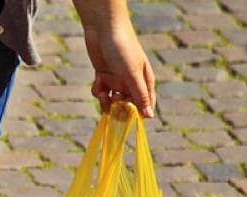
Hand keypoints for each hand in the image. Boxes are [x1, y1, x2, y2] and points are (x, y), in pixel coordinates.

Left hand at [74, 2, 156, 116]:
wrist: (103, 29)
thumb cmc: (123, 49)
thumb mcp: (132, 74)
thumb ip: (140, 95)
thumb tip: (149, 116)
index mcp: (144, 80)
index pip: (146, 103)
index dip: (139, 112)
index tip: (130, 117)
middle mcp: (131, 81)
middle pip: (127, 105)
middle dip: (120, 108)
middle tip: (114, 102)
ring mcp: (117, 79)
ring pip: (112, 100)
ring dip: (107, 102)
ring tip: (104, 95)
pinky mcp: (103, 76)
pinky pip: (101, 92)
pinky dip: (98, 91)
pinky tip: (97, 82)